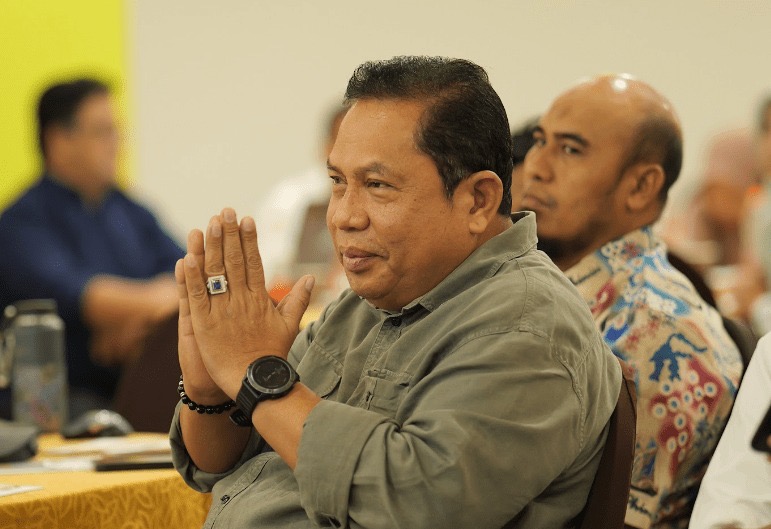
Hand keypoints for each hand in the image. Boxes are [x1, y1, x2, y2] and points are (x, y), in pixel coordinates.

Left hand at [182, 208, 313, 397]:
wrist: (255, 382)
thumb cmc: (272, 355)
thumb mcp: (289, 325)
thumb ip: (297, 299)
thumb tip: (310, 277)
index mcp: (260, 299)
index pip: (254, 262)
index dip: (250, 240)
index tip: (247, 219)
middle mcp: (241, 301)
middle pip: (234, 261)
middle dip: (229, 234)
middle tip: (225, 211)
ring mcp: (222, 311)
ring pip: (215, 274)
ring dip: (211, 247)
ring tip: (207, 224)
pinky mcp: (204, 324)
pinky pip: (196, 296)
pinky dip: (192, 276)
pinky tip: (188, 257)